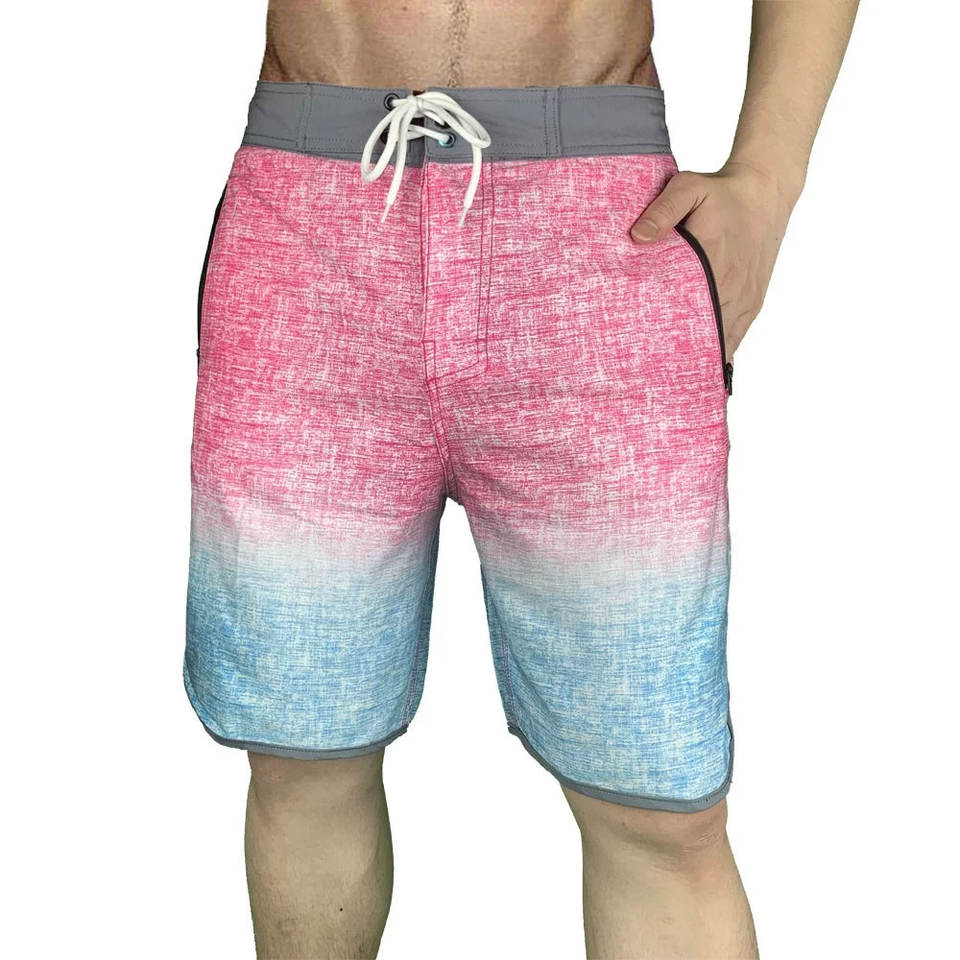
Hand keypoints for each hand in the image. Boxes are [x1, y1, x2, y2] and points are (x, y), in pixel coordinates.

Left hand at [630, 161, 797, 356]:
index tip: (648, 354)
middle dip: (680, 353)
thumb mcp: (688, 188)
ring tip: (675, 377)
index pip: (689, 310)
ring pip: (722, 340)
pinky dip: (721, 350)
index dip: (669, 335)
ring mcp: (745, 298)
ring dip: (701, 356)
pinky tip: (704, 367)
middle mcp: (732, 287)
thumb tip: (637, 237)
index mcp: (714, 263)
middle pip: (704, 333)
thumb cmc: (722, 192)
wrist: (765, 192)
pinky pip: (736, 335)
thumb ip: (662, 211)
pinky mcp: (753, 301)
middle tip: (652, 372)